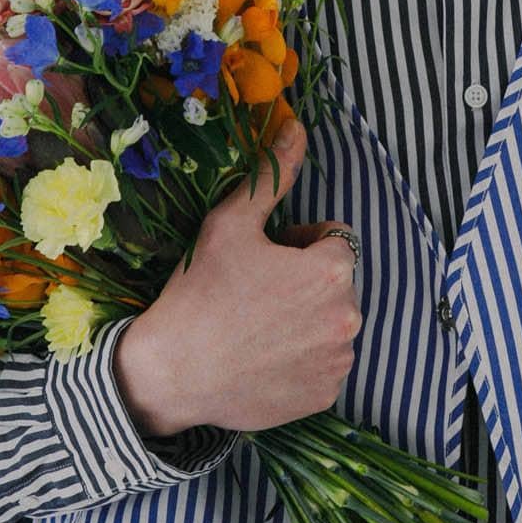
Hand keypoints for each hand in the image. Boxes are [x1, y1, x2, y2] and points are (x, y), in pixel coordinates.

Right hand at [113, 116, 363, 435]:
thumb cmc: (199, 293)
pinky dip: (302, 359)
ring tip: (257, 327)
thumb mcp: (230, 225)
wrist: (173, 374)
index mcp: (332, 271)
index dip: (299, 244)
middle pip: (335, 284)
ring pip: (331, 324)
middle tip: (254, 293)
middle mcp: (348, 317)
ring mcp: (339, 360)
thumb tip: (297, 128)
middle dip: (305, 282)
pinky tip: (263, 358)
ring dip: (306, 320)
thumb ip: (272, 176)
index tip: (265, 258)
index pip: (334, 241)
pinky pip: (323, 365)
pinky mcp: (326, 394)